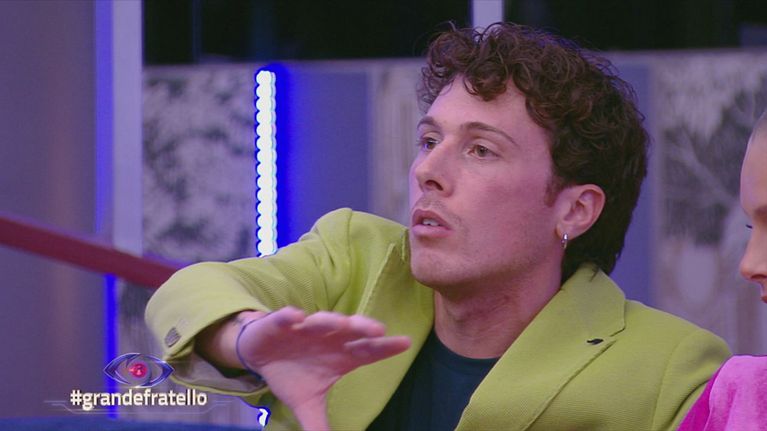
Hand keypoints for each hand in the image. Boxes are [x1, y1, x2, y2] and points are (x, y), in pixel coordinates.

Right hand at [237, 306, 410, 429]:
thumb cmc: (292, 374)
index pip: (367, 351)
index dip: (386, 348)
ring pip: (321, 321)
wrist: (260, 356)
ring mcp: (305, 328)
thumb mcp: (307, 404)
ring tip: (341, 323)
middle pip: (350, 331)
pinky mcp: (281, 324)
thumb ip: (320, 424)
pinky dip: (290, 317)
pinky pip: (286, 318)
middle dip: (363, 328)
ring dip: (330, 321)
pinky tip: (296, 317)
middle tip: (379, 330)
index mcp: (340, 355)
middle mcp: (328, 337)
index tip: (406, 343)